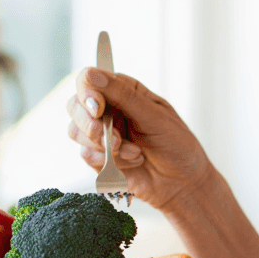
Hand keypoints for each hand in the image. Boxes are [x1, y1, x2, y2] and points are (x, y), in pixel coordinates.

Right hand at [67, 67, 212, 210]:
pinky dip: (110, 161)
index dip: (87, 92)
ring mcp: (102, 133)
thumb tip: (93, 74)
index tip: (98, 108)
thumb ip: (123, 95)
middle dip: (91, 125)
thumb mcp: (155, 116)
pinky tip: (133, 162)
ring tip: (135, 152)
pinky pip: (86, 155)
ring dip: (105, 145)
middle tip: (115, 140)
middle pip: (75, 105)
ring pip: (76, 131)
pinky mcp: (99, 157)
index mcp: (124, 91)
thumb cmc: (177, 144)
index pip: (90, 80)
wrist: (183, 183)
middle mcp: (109, 109)